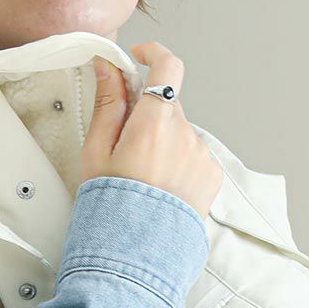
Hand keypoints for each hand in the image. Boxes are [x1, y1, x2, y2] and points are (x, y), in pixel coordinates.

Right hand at [80, 39, 223, 221]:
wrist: (137, 254)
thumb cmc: (112, 207)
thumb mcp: (97, 152)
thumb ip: (107, 104)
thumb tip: (109, 67)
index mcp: (153, 124)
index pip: (167, 66)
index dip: (154, 53)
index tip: (141, 56)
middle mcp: (184, 135)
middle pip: (167, 105)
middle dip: (147, 114)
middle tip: (125, 145)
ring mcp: (201, 155)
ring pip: (180, 132)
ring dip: (163, 142)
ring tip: (143, 178)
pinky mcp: (211, 174)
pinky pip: (194, 154)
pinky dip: (178, 162)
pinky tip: (161, 187)